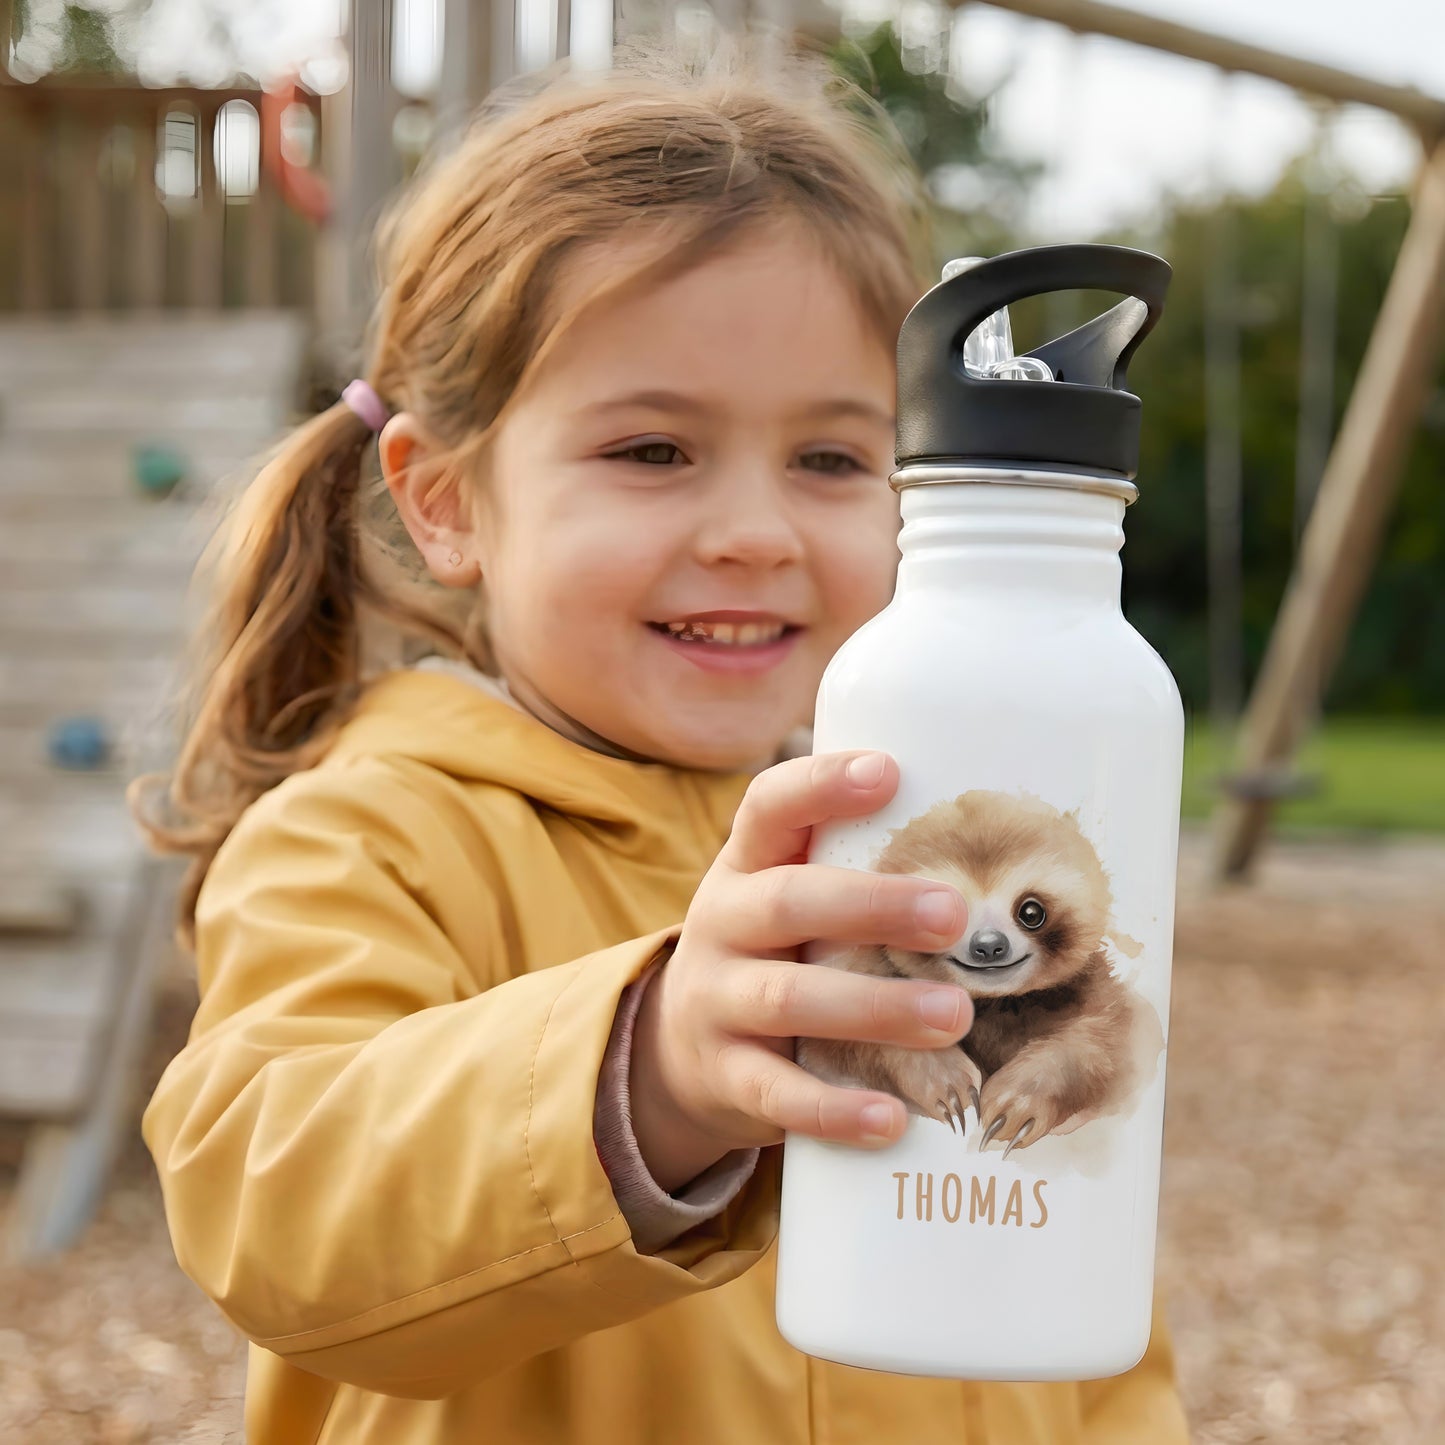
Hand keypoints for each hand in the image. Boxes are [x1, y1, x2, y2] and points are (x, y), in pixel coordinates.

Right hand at [629, 751, 971, 1190]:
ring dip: (874, 1007)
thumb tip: (985, 813)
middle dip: (872, 905)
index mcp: (746, 866)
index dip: (821, 785)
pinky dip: (833, 1108)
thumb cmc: (772, 951)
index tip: (887, 771)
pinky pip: (776, 1093)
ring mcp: (717, 1001)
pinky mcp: (726, 1077)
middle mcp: (723, 923)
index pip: (769, 807)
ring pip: (788, 999)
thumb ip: (848, 864)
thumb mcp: (784, 894)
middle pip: (787, 902)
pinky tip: (891, 1118)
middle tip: (954, 915)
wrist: (678, 1048)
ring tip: (954, 1015)